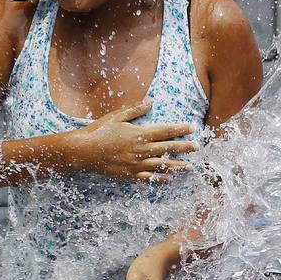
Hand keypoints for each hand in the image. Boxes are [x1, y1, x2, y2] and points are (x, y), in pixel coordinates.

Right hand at [71, 98, 196, 180]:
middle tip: (197, 147)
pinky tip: (169, 178)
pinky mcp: (129, 174)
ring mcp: (136, 164)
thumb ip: (135, 110)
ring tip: (189, 166)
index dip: (180, 129)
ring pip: (161, 165)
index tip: (192, 128)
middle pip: (167, 148)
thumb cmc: (99, 131)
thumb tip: (151, 102)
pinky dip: (160, 178)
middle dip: (184, 147)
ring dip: (177, 165)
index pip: (165, 131)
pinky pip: (148, 177)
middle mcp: (140, 150)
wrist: (84, 152)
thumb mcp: (117, 116)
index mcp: (139, 134)